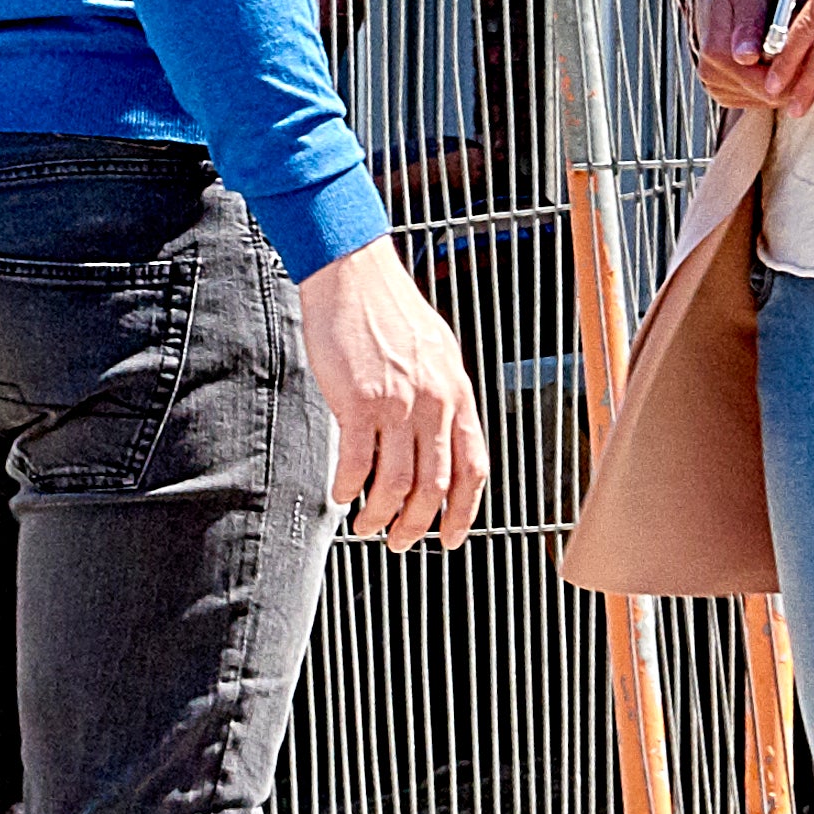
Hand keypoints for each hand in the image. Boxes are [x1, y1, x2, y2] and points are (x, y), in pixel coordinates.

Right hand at [296, 241, 487, 550]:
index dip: (463, 512)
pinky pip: (356, 461)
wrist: (352, 273)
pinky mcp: (358, 400)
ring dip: (381, 515)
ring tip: (368, 526)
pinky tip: (341, 494)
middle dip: (417, 524)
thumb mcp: (435, 353)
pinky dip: (348, 487)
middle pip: (434, 485)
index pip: (473, 468)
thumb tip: (438, 440)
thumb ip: (441, 397)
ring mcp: (397, 403)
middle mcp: (433, 402)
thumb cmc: (388, 308)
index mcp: (457, 393)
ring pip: (396, 483)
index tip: (451, 537)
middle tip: (401, 541)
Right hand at [682, 0, 797, 109]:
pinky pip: (758, 97)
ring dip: (783, 78)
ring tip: (789, 48)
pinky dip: (772, 81)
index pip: (769, 87)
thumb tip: (746, 56)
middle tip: (808, 47)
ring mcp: (716, 86)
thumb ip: (749, 27)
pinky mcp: (725, 91)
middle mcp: (712, 76)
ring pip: (766, 99)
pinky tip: (776, 57)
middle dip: (793, 76)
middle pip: (769, 96)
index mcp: (717, 55)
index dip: (797, 73)